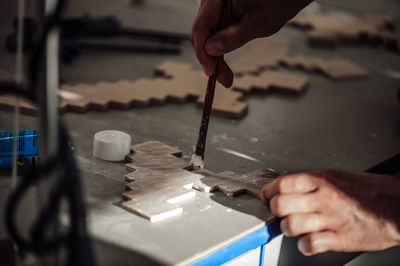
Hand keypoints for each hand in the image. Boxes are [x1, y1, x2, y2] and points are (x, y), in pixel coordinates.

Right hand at [190, 0, 311, 86]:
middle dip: (209, 59)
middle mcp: (212, 2)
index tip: (211, 71)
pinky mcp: (217, 18)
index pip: (201, 27)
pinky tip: (223, 67)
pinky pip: (212, 37)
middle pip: (200, 34)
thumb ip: (234, 36)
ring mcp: (213, 10)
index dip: (203, 52)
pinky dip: (218, 53)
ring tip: (226, 77)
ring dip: (213, 59)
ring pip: (204, 38)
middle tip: (222, 79)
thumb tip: (211, 49)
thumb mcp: (258, 23)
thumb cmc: (277, 2)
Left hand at [261, 170, 399, 255]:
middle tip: (279, 212)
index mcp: (322, 179)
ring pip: (291, 225)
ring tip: (293, 227)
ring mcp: (331, 219)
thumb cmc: (367, 191)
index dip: (268, 192)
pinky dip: (304, 245)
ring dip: (287, 228)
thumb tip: (289, 187)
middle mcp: (324, 198)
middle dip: (275, 210)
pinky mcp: (340, 238)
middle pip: (281, 205)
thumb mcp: (337, 176)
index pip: (282, 184)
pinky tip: (308, 241)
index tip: (267, 196)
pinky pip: (310, 244)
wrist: (396, 206)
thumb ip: (312, 182)